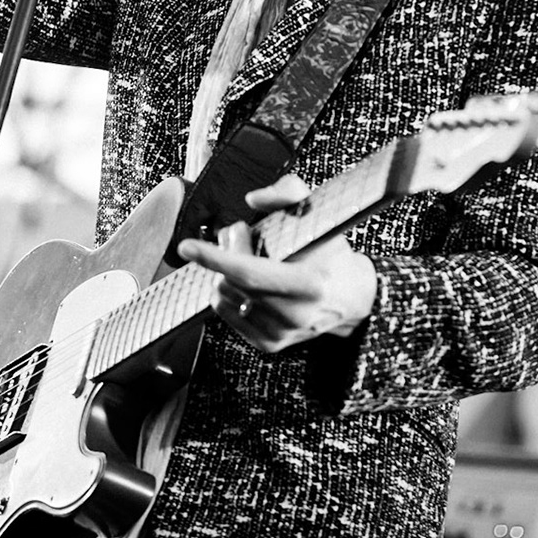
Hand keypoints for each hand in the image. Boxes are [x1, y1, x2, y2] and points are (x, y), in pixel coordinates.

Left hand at [177, 174, 377, 353]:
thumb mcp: (320, 215)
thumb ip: (289, 192)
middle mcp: (293, 314)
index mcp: (308, 284)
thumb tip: (253, 198)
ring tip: (248, 255)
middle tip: (242, 232)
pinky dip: (229, 291)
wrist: (350, 297)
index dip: (216, 258)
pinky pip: (225, 312)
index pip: (250, 273)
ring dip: (225, 271)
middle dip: (227, 249)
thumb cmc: (330, 253)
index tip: (187, 246)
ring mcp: (279, 333)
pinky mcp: (268, 344)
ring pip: (223, 296)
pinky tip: (249, 281)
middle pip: (232, 280)